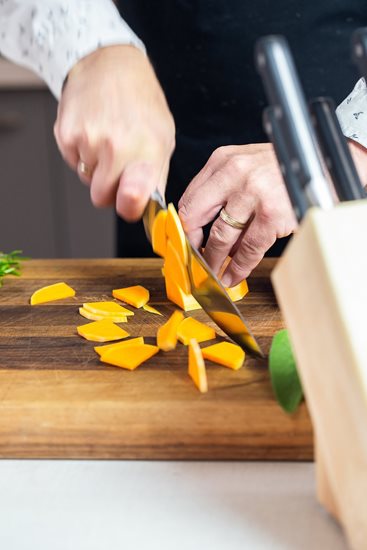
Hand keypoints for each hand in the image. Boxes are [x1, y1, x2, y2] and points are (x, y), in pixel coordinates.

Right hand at [54, 45, 174, 220]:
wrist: (111, 64)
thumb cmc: (141, 102)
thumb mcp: (163, 138)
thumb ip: (157, 176)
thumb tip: (148, 208)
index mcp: (147, 150)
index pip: (133, 200)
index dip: (129, 208)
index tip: (130, 203)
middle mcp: (117, 147)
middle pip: (101, 198)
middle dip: (109, 188)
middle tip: (117, 166)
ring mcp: (89, 140)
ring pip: (86, 179)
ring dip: (95, 167)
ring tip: (107, 139)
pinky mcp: (66, 134)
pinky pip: (72, 162)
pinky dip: (80, 153)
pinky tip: (92, 131)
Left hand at [178, 144, 296, 285]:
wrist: (322, 165)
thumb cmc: (282, 168)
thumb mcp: (247, 164)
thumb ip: (224, 188)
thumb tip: (206, 228)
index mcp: (223, 160)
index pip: (190, 198)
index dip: (185, 226)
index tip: (187, 241)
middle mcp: (234, 173)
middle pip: (196, 217)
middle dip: (194, 245)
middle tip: (195, 261)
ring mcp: (253, 194)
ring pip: (221, 236)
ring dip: (215, 260)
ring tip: (214, 273)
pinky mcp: (271, 215)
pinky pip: (248, 249)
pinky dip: (239, 266)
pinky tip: (234, 275)